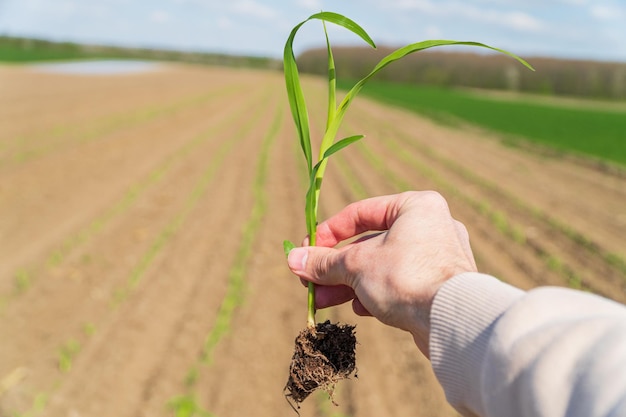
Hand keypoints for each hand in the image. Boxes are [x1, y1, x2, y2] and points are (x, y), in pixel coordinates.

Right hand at [287, 191, 476, 355]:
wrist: (453, 322)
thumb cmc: (407, 278)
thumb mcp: (356, 266)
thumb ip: (323, 261)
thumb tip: (293, 259)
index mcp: (416, 207)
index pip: (361, 213)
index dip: (328, 233)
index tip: (306, 251)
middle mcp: (431, 227)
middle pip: (369, 244)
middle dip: (335, 266)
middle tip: (308, 281)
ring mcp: (438, 258)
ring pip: (382, 266)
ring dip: (348, 283)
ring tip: (322, 300)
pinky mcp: (439, 286)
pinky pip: (399, 284)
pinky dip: (375, 294)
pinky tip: (360, 309)